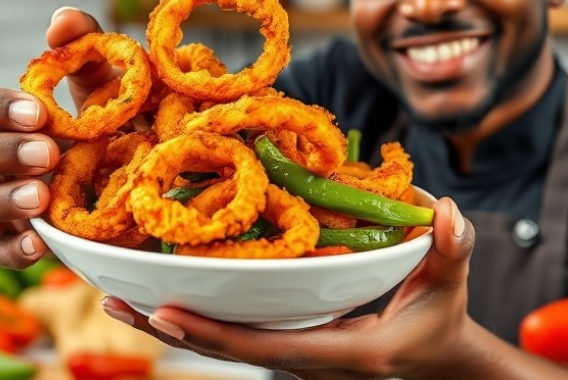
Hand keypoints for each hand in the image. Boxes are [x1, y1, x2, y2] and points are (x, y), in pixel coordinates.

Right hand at [0, 7, 112, 267]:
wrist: (118, 176)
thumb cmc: (91, 120)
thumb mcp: (96, 81)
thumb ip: (81, 44)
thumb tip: (62, 20)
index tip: (38, 110)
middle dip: (3, 153)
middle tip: (49, 153)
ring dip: (3, 200)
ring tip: (40, 197)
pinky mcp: (4, 240)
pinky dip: (16, 250)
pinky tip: (41, 246)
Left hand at [102, 198, 478, 379]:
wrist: (433, 356)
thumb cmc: (439, 319)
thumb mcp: (449, 284)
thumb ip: (453, 248)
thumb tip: (444, 210)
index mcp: (339, 351)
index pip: (266, 347)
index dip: (213, 333)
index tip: (163, 312)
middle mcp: (305, 358)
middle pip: (225, 348)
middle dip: (169, 329)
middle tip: (114, 299)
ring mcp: (292, 351)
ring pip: (222, 342)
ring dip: (170, 323)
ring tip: (118, 298)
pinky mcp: (288, 340)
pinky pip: (233, 331)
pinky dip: (195, 316)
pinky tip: (162, 295)